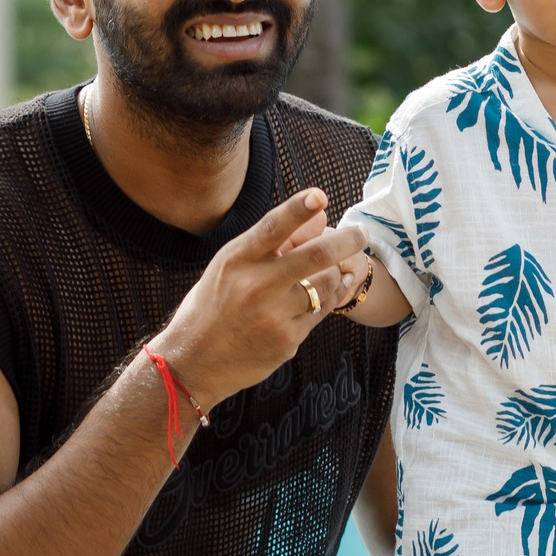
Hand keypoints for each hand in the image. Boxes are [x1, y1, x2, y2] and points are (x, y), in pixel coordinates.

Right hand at [152, 188, 367, 406]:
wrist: (194, 360)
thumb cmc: (214, 304)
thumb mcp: (232, 266)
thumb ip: (275, 241)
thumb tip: (321, 213)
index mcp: (236, 260)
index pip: (272, 227)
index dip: (298, 209)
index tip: (321, 195)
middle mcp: (255, 286)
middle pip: (316, 256)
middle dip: (347, 241)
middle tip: (362, 233)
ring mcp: (273, 316)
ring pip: (327, 285)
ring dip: (336, 274)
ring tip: (331, 272)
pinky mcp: (287, 340)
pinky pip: (321, 312)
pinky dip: (326, 300)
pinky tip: (324, 296)